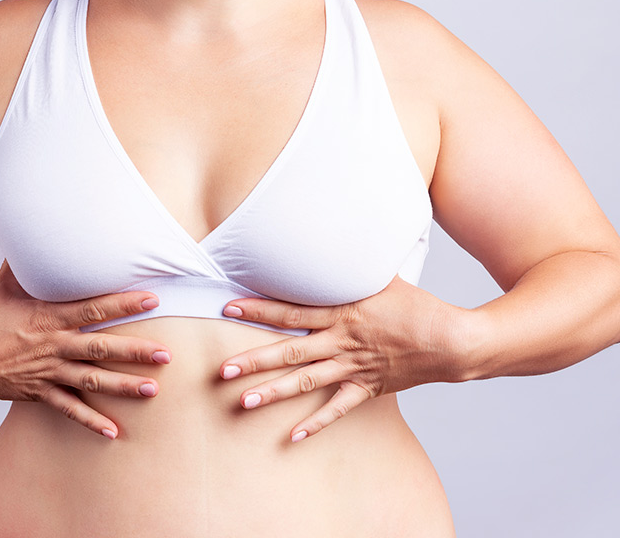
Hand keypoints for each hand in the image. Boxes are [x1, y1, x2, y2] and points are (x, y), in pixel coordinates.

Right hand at [0, 259, 170, 439]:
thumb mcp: (1, 285)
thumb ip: (24, 261)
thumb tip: (34, 228)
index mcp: (47, 318)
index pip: (93, 309)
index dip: (124, 304)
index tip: (152, 299)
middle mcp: (52, 346)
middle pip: (101, 348)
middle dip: (135, 351)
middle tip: (166, 354)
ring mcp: (47, 373)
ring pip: (92, 381)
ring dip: (124, 386)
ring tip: (153, 389)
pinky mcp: (38, 393)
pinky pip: (69, 409)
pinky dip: (91, 421)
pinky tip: (114, 432)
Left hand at [218, 274, 468, 442]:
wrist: (451, 341)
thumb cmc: (417, 306)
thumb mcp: (383, 278)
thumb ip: (354, 266)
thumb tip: (338, 239)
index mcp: (342, 313)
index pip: (291, 310)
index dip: (259, 309)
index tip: (229, 308)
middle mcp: (341, 342)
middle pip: (290, 351)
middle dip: (255, 360)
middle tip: (223, 370)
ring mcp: (353, 368)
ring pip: (306, 382)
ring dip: (274, 392)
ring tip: (244, 402)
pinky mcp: (367, 388)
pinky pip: (337, 409)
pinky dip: (315, 423)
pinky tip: (293, 435)